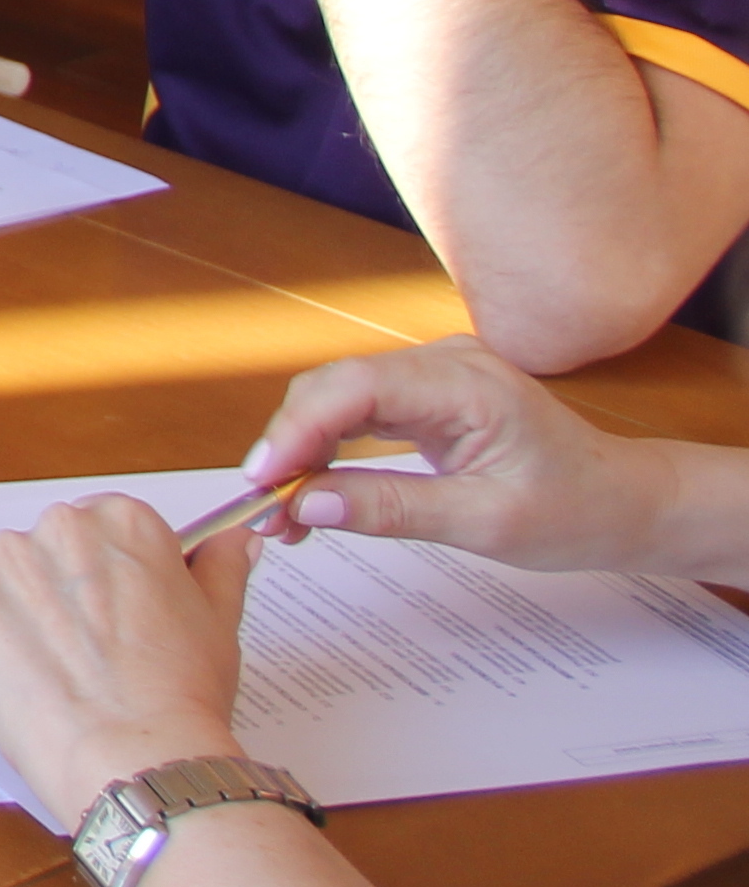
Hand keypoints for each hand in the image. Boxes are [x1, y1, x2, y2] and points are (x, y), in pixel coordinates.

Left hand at [0, 492, 258, 828]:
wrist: (131, 755)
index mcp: (122, 520)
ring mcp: (1, 559)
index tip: (119, 616)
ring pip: (7, 580)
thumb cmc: (180, 696)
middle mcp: (58, 525)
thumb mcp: (218, 624)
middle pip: (53, 551)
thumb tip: (234, 540)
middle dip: (65, 593)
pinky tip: (21, 677)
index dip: (112, 579)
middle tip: (91, 653)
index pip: (106, 529)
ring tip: (57, 672)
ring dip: (22, 614)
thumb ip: (219, 568)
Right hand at [240, 340, 678, 575]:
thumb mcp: (486, 524)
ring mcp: (432, 374)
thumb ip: (392, 508)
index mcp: (467, 384)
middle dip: (289, 445)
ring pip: (336, 399)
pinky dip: (327, 450)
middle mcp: (443, 362)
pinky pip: (357, 413)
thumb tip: (306, 506)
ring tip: (284, 512)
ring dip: (302, 451)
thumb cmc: (574, 512)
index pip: (354, 388)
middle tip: (265, 509)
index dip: (296, 429)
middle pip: (334, 387)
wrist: (624, 503)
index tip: (261, 481)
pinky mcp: (425, 394)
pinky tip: (313, 489)